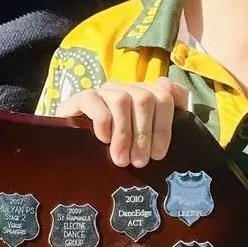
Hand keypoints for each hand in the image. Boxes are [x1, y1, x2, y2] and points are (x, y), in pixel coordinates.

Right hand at [55, 78, 190, 167]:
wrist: (77, 149)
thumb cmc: (119, 145)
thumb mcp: (149, 136)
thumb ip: (170, 109)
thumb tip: (167, 84)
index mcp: (144, 94)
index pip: (164, 97)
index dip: (163, 128)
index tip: (158, 155)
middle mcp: (125, 88)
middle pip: (145, 98)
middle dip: (144, 134)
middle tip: (139, 162)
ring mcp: (103, 92)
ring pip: (121, 100)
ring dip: (124, 134)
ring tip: (121, 159)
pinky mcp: (81, 98)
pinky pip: (94, 101)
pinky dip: (102, 123)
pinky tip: (103, 140)